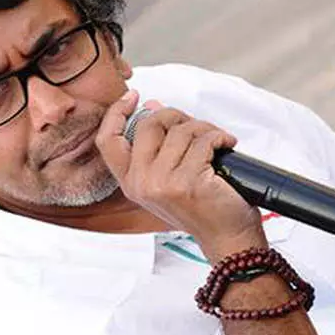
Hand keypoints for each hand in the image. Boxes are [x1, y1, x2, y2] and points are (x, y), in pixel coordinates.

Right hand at [95, 90, 267, 260]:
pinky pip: (203, 140)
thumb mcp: (168, 177)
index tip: (132, 97)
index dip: (116, 113)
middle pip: (148, 124)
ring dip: (204, 129)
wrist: (227, 237)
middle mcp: (141, 184)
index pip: (107, 140)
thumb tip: (151, 107)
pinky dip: (220, 137)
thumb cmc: (202, 207)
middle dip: (176, 116)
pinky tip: (226, 146)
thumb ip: (156, 143)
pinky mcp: (188, 182)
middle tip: (195, 126)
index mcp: (131, 182)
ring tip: (216, 142)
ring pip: (180, 131)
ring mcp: (162, 184)